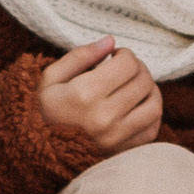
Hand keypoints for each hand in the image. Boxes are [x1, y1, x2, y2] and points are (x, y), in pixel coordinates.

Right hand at [36, 38, 164, 155]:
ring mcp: (116, 137)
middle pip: (143, 81)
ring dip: (149, 90)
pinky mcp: (122, 150)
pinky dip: (150, 114)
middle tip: (125, 69)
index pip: (128, 64)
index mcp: (84, 94)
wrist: (39, 152)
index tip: (115, 57)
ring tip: (135, 85)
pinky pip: (152, 129)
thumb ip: (80, 56)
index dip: (125, 54)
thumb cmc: (44, 111)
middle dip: (138, 68)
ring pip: (153, 105)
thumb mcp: (51, 78)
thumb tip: (110, 41)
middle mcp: (103, 117)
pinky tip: (137, 106)